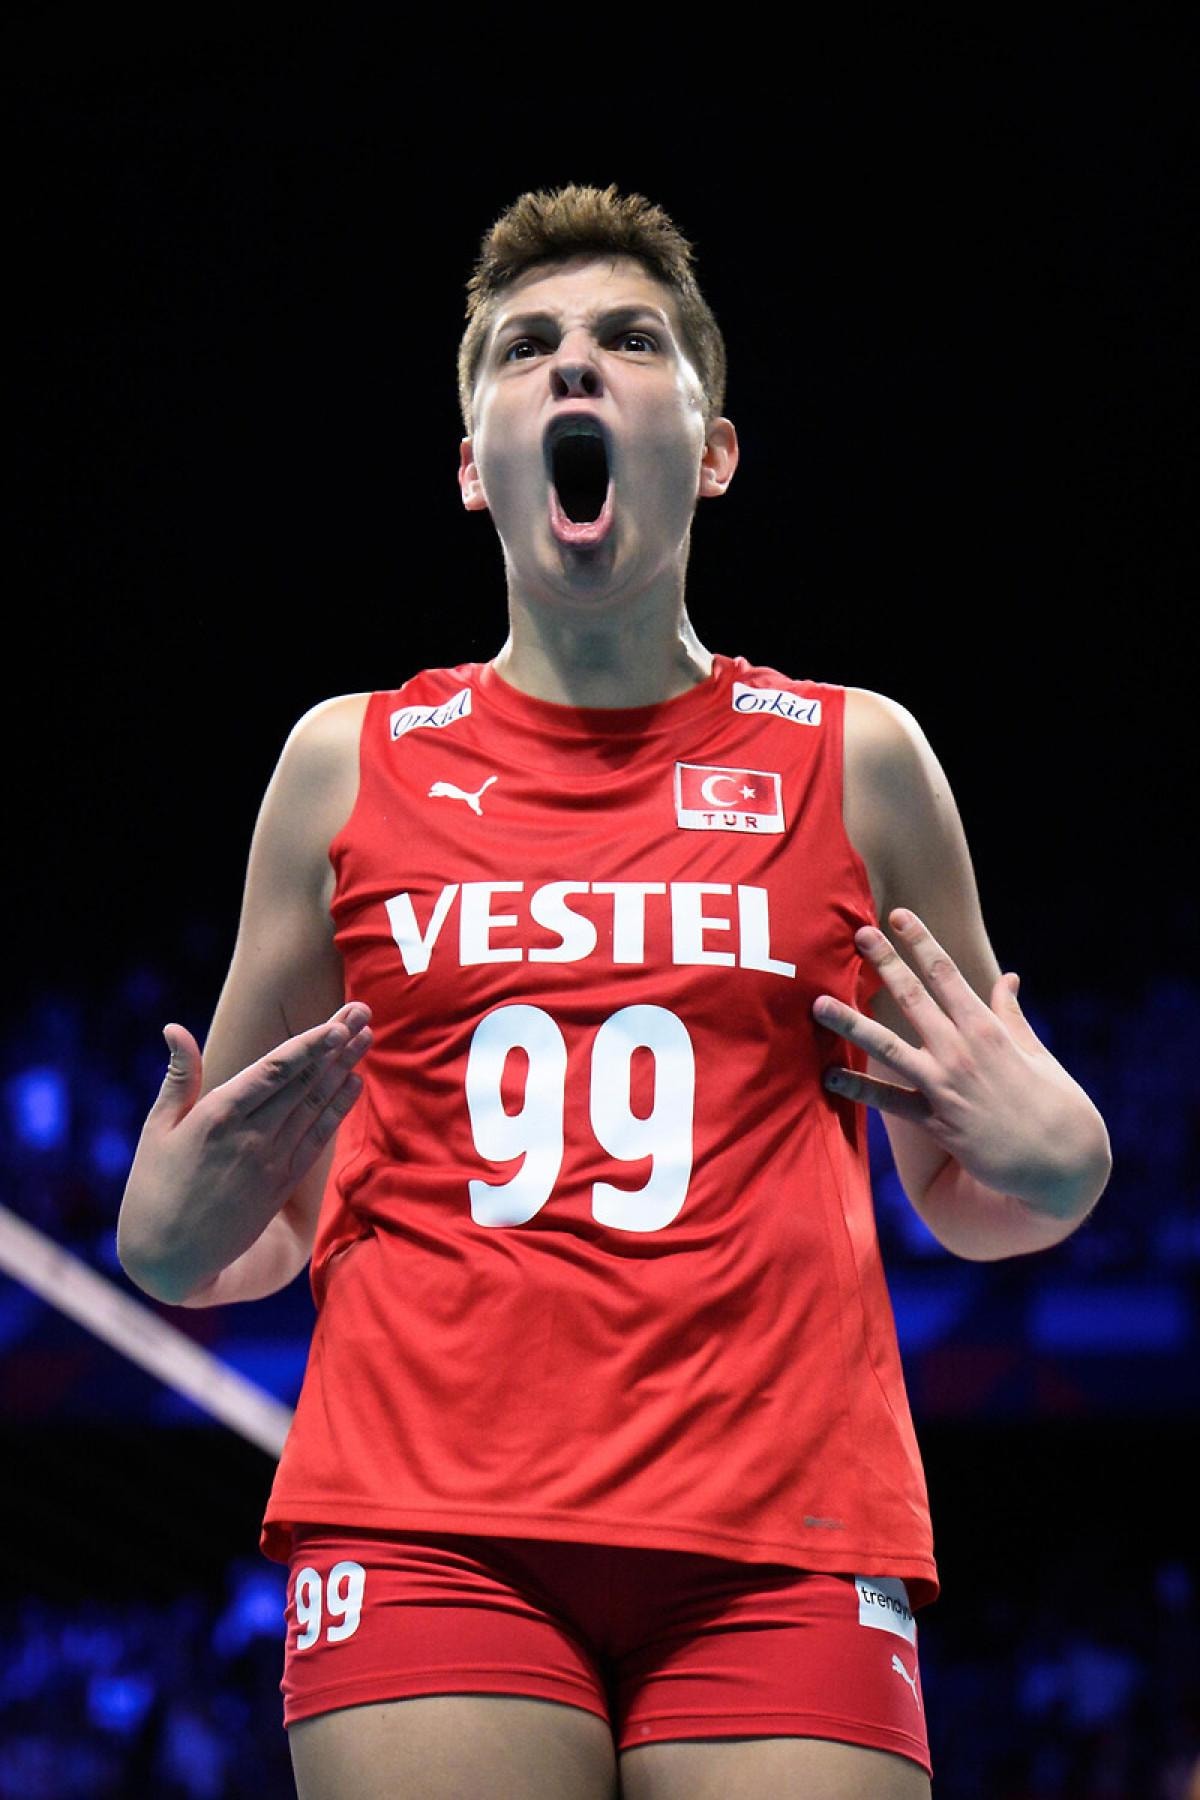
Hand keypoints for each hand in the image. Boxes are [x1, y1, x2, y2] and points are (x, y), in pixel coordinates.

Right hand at [119, 1002, 371, 1296]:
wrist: (168, 1257)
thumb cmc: (152, 1188)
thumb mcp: (156, 1128)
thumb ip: (179, 1077)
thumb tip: (175, 1028)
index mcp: (218, 1116)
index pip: (276, 1071)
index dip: (311, 1045)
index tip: (338, 1023)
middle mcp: (251, 1136)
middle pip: (304, 1081)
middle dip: (337, 1044)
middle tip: (363, 1011)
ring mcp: (270, 1161)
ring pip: (315, 1106)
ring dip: (344, 1069)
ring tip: (368, 1037)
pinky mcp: (280, 1184)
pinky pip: (317, 1139)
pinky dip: (337, 1110)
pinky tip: (354, 1084)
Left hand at [812, 909, 1108, 1212]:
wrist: (1063, 1164)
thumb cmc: (1058, 1106)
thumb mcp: (1038, 1053)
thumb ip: (1012, 1015)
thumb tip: (1008, 978)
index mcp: (988, 1028)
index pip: (947, 974)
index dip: (921, 942)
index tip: (899, 916)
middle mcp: (962, 1051)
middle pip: (913, 998)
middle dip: (884, 963)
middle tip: (857, 933)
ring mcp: (946, 1086)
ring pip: (887, 1046)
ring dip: (850, 1023)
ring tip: (818, 1004)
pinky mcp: (937, 1121)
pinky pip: (889, 1101)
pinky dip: (858, 1089)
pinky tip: (829, 1076)